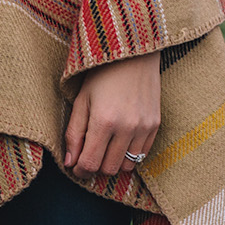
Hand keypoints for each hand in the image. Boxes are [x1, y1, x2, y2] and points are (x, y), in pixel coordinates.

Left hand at [64, 54, 160, 180]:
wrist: (133, 53)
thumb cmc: (101, 75)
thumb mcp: (81, 101)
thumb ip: (73, 134)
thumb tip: (70, 163)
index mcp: (103, 121)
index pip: (90, 163)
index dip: (80, 170)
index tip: (75, 167)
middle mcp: (126, 127)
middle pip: (109, 169)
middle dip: (95, 167)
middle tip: (88, 155)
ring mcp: (144, 127)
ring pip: (127, 166)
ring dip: (113, 162)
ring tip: (104, 148)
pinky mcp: (155, 124)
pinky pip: (142, 154)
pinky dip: (129, 154)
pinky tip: (120, 141)